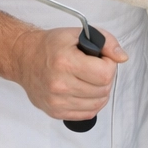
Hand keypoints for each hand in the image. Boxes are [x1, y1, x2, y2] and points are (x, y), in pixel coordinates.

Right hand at [12, 26, 126, 120]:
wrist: (24, 58)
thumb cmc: (51, 45)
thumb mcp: (79, 33)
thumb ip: (107, 42)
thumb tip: (122, 58)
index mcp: (65, 62)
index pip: (105, 74)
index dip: (109, 65)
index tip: (102, 59)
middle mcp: (59, 85)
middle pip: (103, 90)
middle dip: (106, 77)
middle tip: (96, 68)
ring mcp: (56, 102)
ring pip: (97, 104)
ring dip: (100, 91)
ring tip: (90, 79)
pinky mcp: (55, 112)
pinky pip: (87, 114)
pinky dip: (92, 103)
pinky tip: (86, 91)